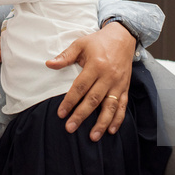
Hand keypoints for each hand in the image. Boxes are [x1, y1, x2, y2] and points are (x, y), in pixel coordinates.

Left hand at [45, 22, 134, 140]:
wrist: (123, 37)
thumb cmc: (99, 41)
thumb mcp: (80, 44)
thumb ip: (65, 56)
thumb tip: (49, 64)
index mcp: (96, 65)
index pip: (80, 87)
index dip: (70, 101)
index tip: (61, 113)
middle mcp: (108, 76)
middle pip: (93, 100)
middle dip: (81, 116)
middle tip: (70, 128)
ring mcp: (118, 83)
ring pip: (110, 106)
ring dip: (101, 123)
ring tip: (93, 136)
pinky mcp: (125, 87)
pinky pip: (123, 105)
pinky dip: (118, 119)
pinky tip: (111, 130)